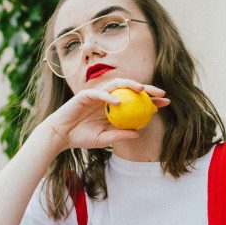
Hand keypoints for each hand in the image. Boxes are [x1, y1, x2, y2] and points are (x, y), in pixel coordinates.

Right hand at [45, 79, 168, 150]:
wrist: (61, 136)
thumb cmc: (81, 138)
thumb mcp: (103, 139)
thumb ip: (119, 136)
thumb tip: (138, 133)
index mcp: (114, 108)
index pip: (135, 101)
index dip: (151, 101)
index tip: (165, 104)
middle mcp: (108, 98)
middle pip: (130, 89)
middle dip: (148, 89)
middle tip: (161, 93)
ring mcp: (97, 95)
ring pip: (117, 85)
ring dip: (131, 85)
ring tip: (143, 90)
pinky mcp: (85, 95)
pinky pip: (100, 94)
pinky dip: (109, 97)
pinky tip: (119, 102)